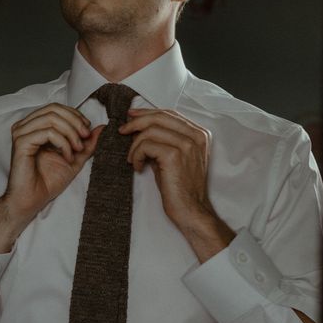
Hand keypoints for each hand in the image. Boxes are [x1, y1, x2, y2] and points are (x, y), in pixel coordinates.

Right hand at [0, 104, 102, 253]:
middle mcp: (25, 126)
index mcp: (34, 126)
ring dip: (71, 133)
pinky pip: (47, 132)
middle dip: (75, 122)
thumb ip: (86, 143)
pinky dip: (63, 143)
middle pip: (54, 109)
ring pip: (51, 118)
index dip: (75, 116)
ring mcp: (21, 133)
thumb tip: (101, 127)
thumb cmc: (47, 181)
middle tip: (86, 138)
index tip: (88, 132)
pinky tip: (67, 157)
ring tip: (77, 150)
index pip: (56, 108)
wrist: (32, 201)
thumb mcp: (74, 158)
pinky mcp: (21, 143)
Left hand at [120, 108, 233, 261]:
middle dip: (136, 122)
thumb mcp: (174, 156)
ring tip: (133, 159)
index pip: (169, 113)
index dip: (147, 113)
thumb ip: (163, 139)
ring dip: (135, 145)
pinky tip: (137, 167)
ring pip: (150, 130)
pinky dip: (136, 155)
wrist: (190, 210)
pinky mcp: (174, 155)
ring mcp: (186, 144)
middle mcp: (196, 136)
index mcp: (199, 133)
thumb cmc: (179, 185)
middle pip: (159, 117)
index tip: (131, 116)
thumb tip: (139, 126)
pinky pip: (145, 145)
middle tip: (123, 131)